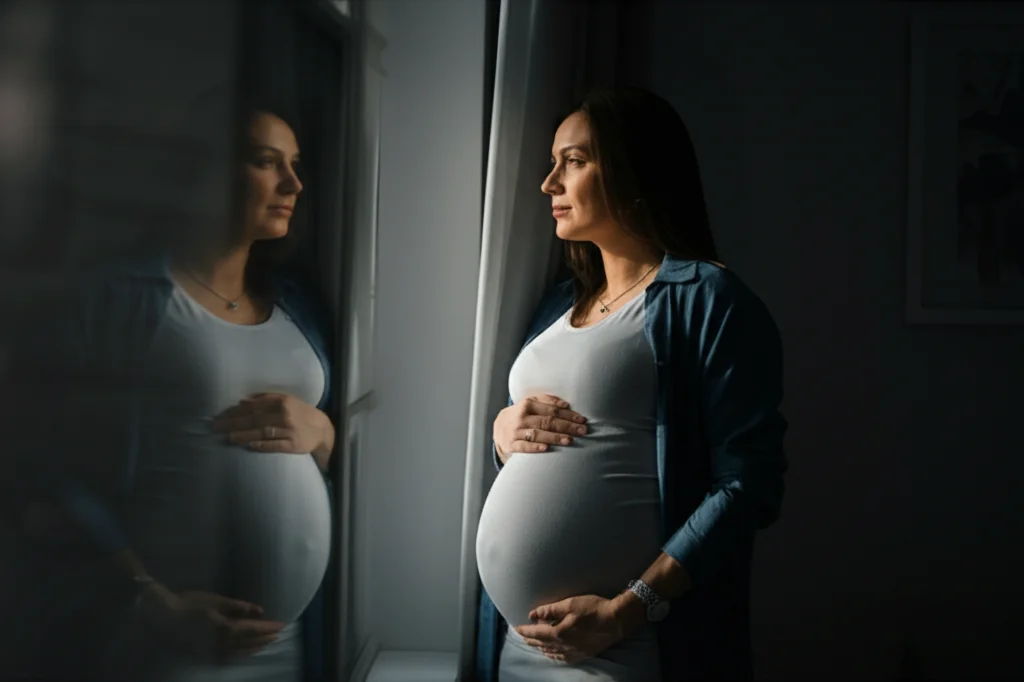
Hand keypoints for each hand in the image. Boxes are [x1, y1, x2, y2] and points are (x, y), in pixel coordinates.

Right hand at [137, 583, 285, 659]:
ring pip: (240, 652)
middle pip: (249, 644)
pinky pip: (228, 656)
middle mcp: (222, 644)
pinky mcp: (204, 654)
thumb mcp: (216, 600)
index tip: (282, 625)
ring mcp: (212, 651)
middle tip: (278, 634)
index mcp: (227, 629)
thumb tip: (260, 610)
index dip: (269, 628)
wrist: (162, 616)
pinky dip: (241, 653)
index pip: (254, 630)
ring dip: (255, 648)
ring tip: (266, 643)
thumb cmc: (189, 603)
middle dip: (265, 639)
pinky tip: (244, 651)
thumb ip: (239, 606)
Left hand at [212, 393, 333, 459]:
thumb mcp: (286, 400)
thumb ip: (266, 398)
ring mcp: (290, 430)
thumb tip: (242, 400)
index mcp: (282, 401)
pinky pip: (275, 445)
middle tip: (216, 427)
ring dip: (244, 435)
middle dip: (233, 423)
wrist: (322, 430)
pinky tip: (249, 446)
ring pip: (262, 432)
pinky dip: (262, 445)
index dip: (235, 411)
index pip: (254, 406)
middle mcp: (285, 415)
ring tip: (228, 437)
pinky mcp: (294, 445)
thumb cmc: (300, 413)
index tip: (220, 415)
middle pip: (255, 419)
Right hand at [493, 394, 587, 463]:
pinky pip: (524, 446)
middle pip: (547, 421)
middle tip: (582, 431)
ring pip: (538, 434)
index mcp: (527, 404)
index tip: (582, 420)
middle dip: (567, 426)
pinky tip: (546, 448)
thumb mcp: (530, 403)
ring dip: (554, 437)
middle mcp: (521, 417)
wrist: (498, 427)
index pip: (552, 410)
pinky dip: (534, 447)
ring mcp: (516, 431)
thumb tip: (566, 405)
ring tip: (569, 440)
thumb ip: (547, 401)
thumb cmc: (522, 415)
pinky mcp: (511, 445)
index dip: (569, 415)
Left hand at [514, 594, 629, 663]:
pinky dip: (554, 655)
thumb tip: (533, 614)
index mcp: (560, 633)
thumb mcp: (570, 604)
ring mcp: (574, 652)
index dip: (525, 631)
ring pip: (552, 653)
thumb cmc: (594, 608)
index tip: (516, 628)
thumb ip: (550, 610)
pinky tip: (552, 654)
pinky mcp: (583, 654)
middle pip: (542, 645)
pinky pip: (563, 658)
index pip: (537, 633)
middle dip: (530, 640)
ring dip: (540, 648)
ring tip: (533, 644)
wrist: (617, 621)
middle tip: (521, 637)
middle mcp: (565, 645)